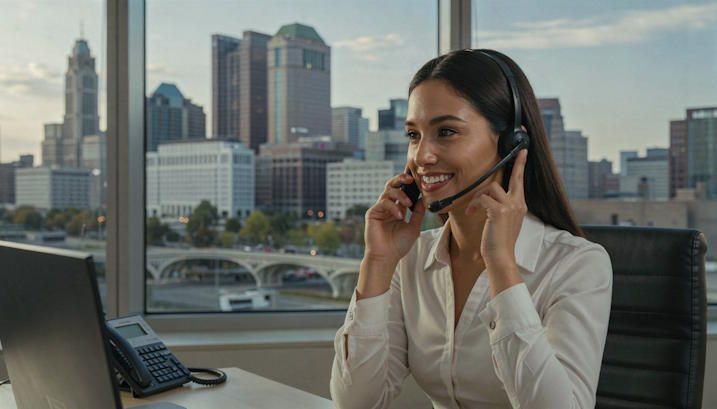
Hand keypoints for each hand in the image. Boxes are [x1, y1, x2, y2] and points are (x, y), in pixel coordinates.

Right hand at [363, 172, 426, 264]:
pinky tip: (399, 216)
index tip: (419, 179)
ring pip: (388, 191)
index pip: (402, 190)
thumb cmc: (399, 245)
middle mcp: (387, 206)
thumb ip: (418, 213)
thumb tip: (424, 199)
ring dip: (400, 194)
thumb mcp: (414, 227)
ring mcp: (379, 209)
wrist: (387, 257)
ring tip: (408, 204)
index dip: (408, 183)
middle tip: (411, 178)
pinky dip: (393, 207)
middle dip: (401, 179)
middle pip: (392, 185)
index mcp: (397, 208)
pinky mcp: (372, 213)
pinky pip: (383, 203)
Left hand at [465, 149, 527, 269]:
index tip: (523, 153)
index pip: (520, 183)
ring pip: (491, 187)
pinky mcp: (499, 211)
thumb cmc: (499, 241)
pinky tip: (471, 213)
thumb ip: (501, 207)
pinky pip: (482, 198)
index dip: (521, 166)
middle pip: (515, 178)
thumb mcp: (504, 221)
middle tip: (519, 153)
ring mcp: (510, 206)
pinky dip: (474, 204)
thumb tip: (489, 199)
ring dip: (478, 196)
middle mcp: (518, 204)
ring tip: (473, 209)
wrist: (500, 256)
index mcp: (519, 206)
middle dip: (517, 164)